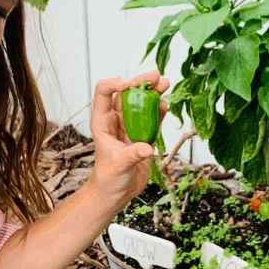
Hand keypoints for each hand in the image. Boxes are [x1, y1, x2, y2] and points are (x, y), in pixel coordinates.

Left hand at [88, 70, 169, 207]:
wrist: (117, 192)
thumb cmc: (109, 178)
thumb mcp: (118, 165)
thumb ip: (131, 155)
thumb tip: (146, 148)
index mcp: (102, 121)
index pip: (104, 93)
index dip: (114, 84)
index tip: (128, 85)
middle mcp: (116, 120)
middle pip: (127, 93)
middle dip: (140, 82)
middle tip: (156, 76)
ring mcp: (130, 126)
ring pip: (142, 103)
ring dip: (153, 92)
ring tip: (166, 83)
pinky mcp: (144, 134)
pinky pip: (152, 117)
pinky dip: (159, 110)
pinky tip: (166, 105)